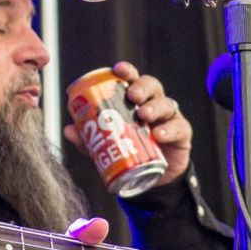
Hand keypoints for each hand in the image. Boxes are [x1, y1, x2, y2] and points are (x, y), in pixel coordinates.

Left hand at [63, 60, 191, 185]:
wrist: (151, 179)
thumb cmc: (129, 152)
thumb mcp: (106, 146)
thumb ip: (89, 139)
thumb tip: (68, 129)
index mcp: (134, 101)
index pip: (132, 80)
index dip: (126, 71)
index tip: (117, 69)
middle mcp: (153, 104)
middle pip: (151, 86)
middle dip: (142, 87)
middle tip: (132, 96)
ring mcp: (169, 117)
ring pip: (166, 104)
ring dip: (154, 108)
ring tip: (143, 115)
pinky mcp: (182, 134)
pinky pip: (179, 127)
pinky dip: (169, 130)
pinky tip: (159, 135)